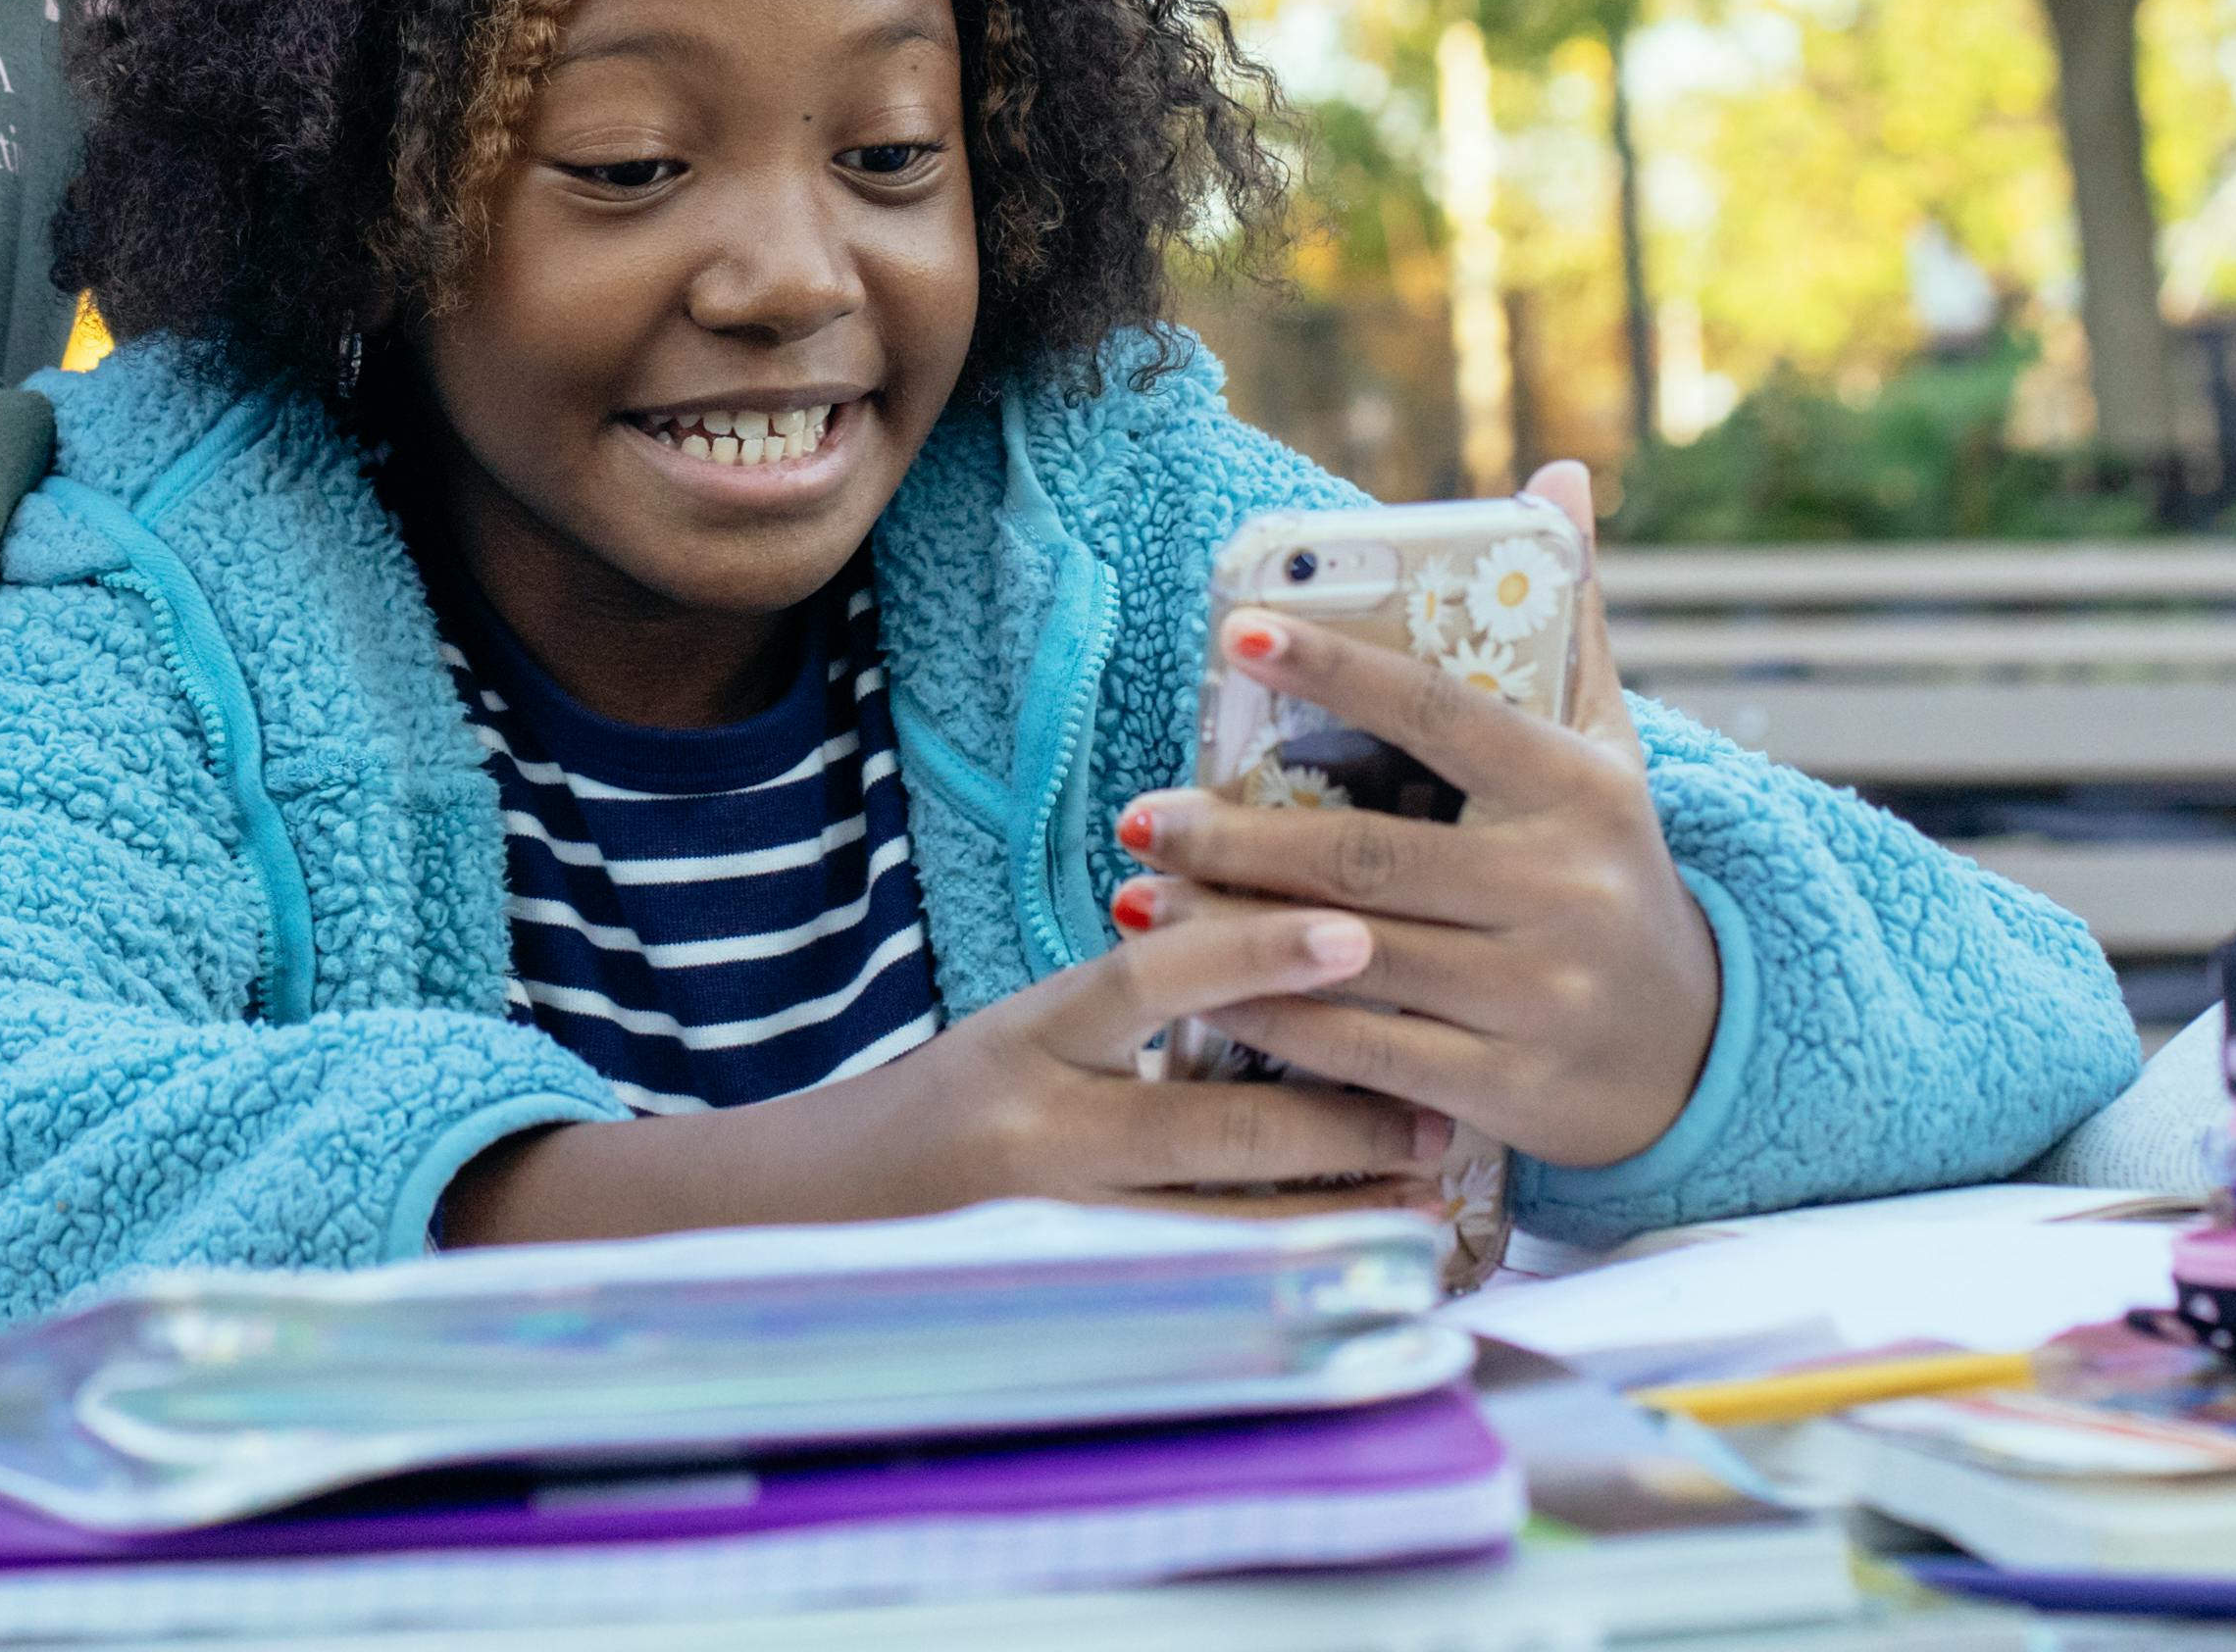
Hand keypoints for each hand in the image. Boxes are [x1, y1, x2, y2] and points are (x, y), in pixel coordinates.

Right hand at [437, 904, 1447, 1243]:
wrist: (796, 1223)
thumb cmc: (932, 1112)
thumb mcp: (1013, 1037)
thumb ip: (1122, 1018)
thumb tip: (1277, 976)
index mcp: (1023, 1038)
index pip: (1152, 980)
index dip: (1256, 954)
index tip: (1354, 929)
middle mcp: (1035, 1138)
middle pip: (1219, 1131)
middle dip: (1343, 1122)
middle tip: (1439, 1110)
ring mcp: (1051, 1236)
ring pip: (1224, 1233)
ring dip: (1337, 1216)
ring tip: (1425, 1200)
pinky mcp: (1063, 1305)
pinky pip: (1193, 1298)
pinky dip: (1275, 1285)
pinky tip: (1342, 1276)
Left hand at [1113, 459, 1719, 1172]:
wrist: (1694, 1049)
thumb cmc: (1611, 868)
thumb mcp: (1605, 749)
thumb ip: (1566, 623)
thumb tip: (1555, 473)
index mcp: (1579, 791)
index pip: (1441, 716)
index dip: (1339, 668)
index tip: (1238, 632)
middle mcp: (1561, 891)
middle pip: (1368, 855)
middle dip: (1237, 839)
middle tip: (1139, 815)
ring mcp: (1536, 996)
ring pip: (1353, 957)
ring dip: (1231, 933)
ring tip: (1139, 897)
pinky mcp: (1507, 1090)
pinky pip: (1364, 1052)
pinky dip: (1275, 1022)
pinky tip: (1202, 994)